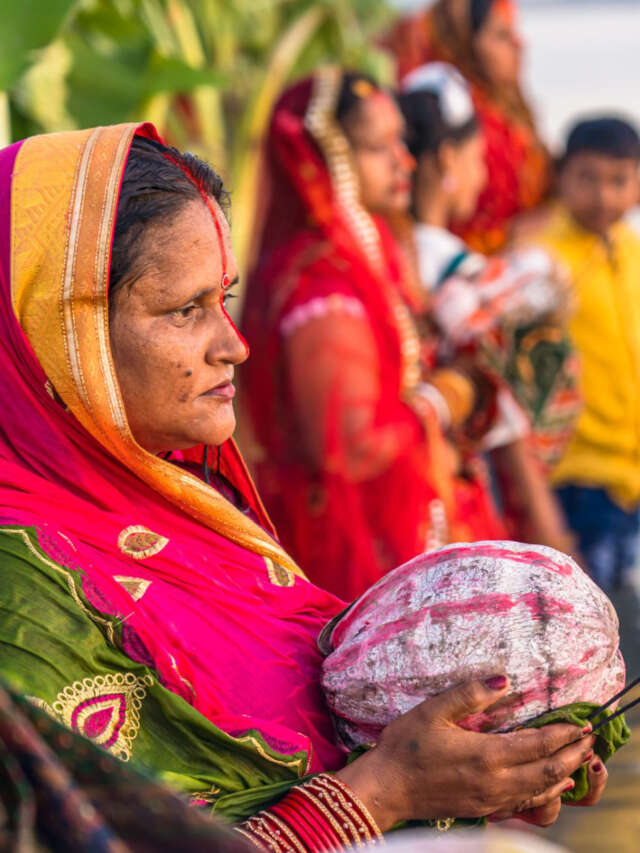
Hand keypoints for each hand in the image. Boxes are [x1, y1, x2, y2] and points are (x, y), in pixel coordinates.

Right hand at [335, 677, 594, 832]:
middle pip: (548, 771)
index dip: (564, 734)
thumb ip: (469, 694)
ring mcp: (491, 800)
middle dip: (573, 755)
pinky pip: (525, 802)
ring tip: (578, 759)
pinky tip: (548, 784)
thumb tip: (503, 679)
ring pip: (540, 790)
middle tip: (590, 739)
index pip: (538, 745)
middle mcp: (496, 781)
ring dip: (563, 774)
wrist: (386, 789)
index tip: (582, 723)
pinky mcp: (484, 810)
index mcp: (487, 755)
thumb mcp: (433, 711)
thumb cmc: (406, 746)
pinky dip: (544, 791)